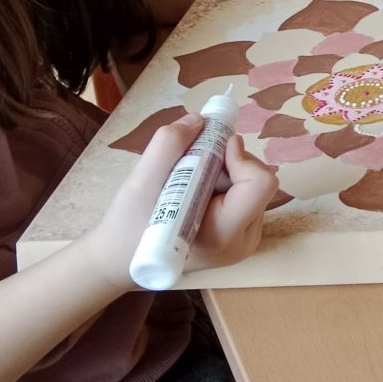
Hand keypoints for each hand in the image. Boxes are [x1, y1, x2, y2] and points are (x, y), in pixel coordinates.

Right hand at [79, 114, 276, 291]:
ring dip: (226, 172)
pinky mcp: (243, 236)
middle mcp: (243, 242)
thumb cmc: (128, 227)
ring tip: (189, 182)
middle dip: (229, 163)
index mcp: (223, 234)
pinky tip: (197, 193)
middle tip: (192, 164)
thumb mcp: (140, 182)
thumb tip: (201, 120)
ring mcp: (246, 241)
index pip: (260, 183)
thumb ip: (169, 146)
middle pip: (258, 181)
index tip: (213, 147)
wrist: (122, 261)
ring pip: (253, 186)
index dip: (240, 157)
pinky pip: (247, 196)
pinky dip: (226, 184)